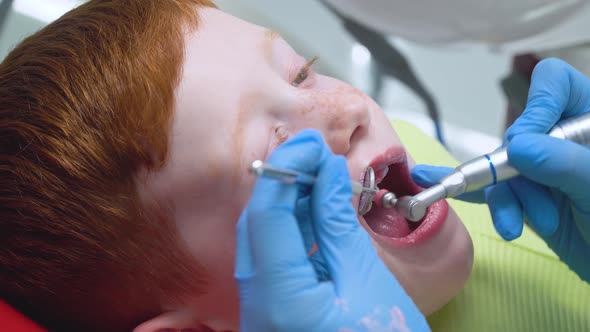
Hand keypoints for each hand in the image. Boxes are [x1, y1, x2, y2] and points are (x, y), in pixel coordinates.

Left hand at [235, 130, 429, 331]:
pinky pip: (273, 259)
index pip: (268, 215)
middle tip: (315, 156)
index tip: (310, 144)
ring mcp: (260, 310)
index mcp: (279, 300)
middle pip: (257, 225)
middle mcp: (257, 307)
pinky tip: (313, 212)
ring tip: (319, 177)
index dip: (287, 170)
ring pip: (262, 240)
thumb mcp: (366, 282)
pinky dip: (291, 231)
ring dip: (288, 204)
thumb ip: (337, 225)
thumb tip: (326, 175)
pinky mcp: (272, 310)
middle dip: (283, 182)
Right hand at [412, 59, 589, 281]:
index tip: (530, 143)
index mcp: (588, 123)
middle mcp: (562, 142)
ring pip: (502, 171)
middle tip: (537, 200)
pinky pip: (494, 191)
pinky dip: (470, 193)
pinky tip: (441, 186)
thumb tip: (517, 145)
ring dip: (506, 201)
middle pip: (520, 135)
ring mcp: (543, 171)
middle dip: (519, 172)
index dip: (538, 105)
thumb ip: (563, 163)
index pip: (554, 85)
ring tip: (521, 226)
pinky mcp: (527, 199)